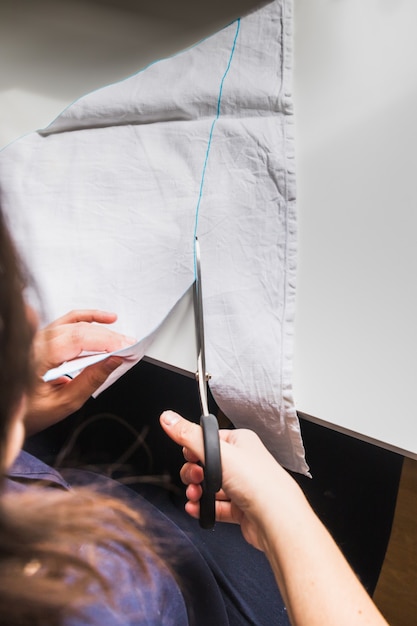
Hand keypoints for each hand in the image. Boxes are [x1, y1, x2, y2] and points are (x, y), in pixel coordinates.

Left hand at [25, 310, 135, 433]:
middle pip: (80, 330)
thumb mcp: (63, 403)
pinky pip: (68, 321)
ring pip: (76, 324)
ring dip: (102, 330)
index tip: (125, 348)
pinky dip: (89, 318)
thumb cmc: (29, 411)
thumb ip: (90, 381)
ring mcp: (39, 336)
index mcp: (37, 357)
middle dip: (109, 338)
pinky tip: (107, 319)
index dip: (105, 341)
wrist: (10, 412)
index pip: (78, 340)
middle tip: (130, 347)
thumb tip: (113, 362)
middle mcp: (36, 342)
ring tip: (122, 339)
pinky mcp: (45, 336)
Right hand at [160, 410, 294, 550]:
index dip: (194, 450)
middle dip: (193, 474)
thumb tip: (168, 417)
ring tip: (195, 497)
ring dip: (197, 493)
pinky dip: (205, 509)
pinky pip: (216, 507)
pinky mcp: (241, 508)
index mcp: (239, 442)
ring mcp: (242, 486)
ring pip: (210, 488)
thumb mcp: (216, 452)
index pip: (209, 441)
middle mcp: (243, 462)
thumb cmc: (258, 481)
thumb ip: (188, 435)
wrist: (276, 518)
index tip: (189, 457)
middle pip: (207, 465)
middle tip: (195, 479)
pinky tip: (198, 510)